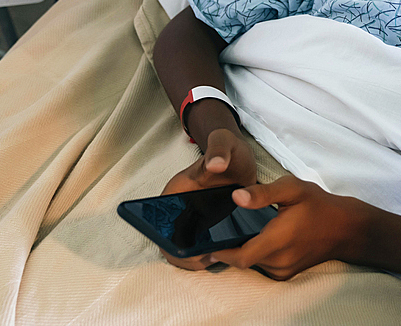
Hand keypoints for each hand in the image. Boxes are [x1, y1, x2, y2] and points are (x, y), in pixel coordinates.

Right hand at [159, 128, 257, 269]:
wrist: (239, 154)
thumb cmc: (228, 148)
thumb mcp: (224, 142)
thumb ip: (218, 149)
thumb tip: (215, 164)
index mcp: (177, 190)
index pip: (161, 222)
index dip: (170, 242)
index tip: (191, 250)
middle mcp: (181, 206)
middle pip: (171, 241)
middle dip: (186, 257)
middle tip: (210, 258)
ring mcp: (194, 216)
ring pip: (186, 247)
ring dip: (197, 258)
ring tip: (219, 257)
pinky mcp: (208, 222)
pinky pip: (202, 244)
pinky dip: (210, 252)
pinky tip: (225, 252)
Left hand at [208, 175, 367, 279]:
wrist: (346, 228)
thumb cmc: (319, 205)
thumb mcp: (293, 189)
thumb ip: (263, 193)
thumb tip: (235, 196)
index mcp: (277, 240)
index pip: (240, 257)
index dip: (220, 252)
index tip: (207, 242)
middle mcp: (279, 261)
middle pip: (244, 259)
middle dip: (231, 246)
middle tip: (223, 229)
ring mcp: (284, 270)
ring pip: (253, 263)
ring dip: (246, 249)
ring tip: (242, 230)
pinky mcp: (287, 274)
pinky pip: (264, 266)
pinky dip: (258, 254)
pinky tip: (261, 237)